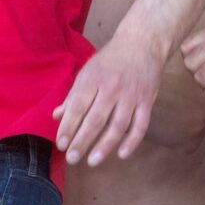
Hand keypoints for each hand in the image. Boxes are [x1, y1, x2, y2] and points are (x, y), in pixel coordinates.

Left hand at [53, 32, 163, 165]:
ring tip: (92, 161)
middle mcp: (111, 87)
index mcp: (92, 78)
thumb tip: (57, 116)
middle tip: (72, 159)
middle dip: (82, 140)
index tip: (61, 144)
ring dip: (105, 146)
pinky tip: (122, 154)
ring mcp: (131, 95)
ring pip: (118, 125)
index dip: (68, 126)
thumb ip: (73, 95)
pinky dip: (132, 142)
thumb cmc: (110, 60)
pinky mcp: (147, 101)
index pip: (77, 106)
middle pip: (96, 119)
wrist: (141, 43)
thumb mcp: (88, 71)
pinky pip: (140, 125)